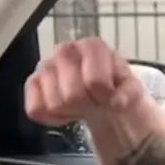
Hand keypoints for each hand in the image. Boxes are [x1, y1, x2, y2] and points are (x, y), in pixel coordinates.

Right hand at [25, 38, 143, 126]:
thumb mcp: (131, 89)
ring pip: (54, 104)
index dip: (105, 97)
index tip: (110, 98)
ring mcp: (45, 65)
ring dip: (71, 111)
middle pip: (72, 95)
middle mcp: (65, 50)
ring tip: (81, 104)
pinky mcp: (32, 83)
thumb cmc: (116, 88)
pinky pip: (35, 109)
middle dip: (87, 105)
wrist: (103, 95)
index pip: (95, 82)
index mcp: (92, 46)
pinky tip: (65, 111)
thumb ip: (129, 93)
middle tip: (94, 102)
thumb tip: (116, 102)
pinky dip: (52, 117)